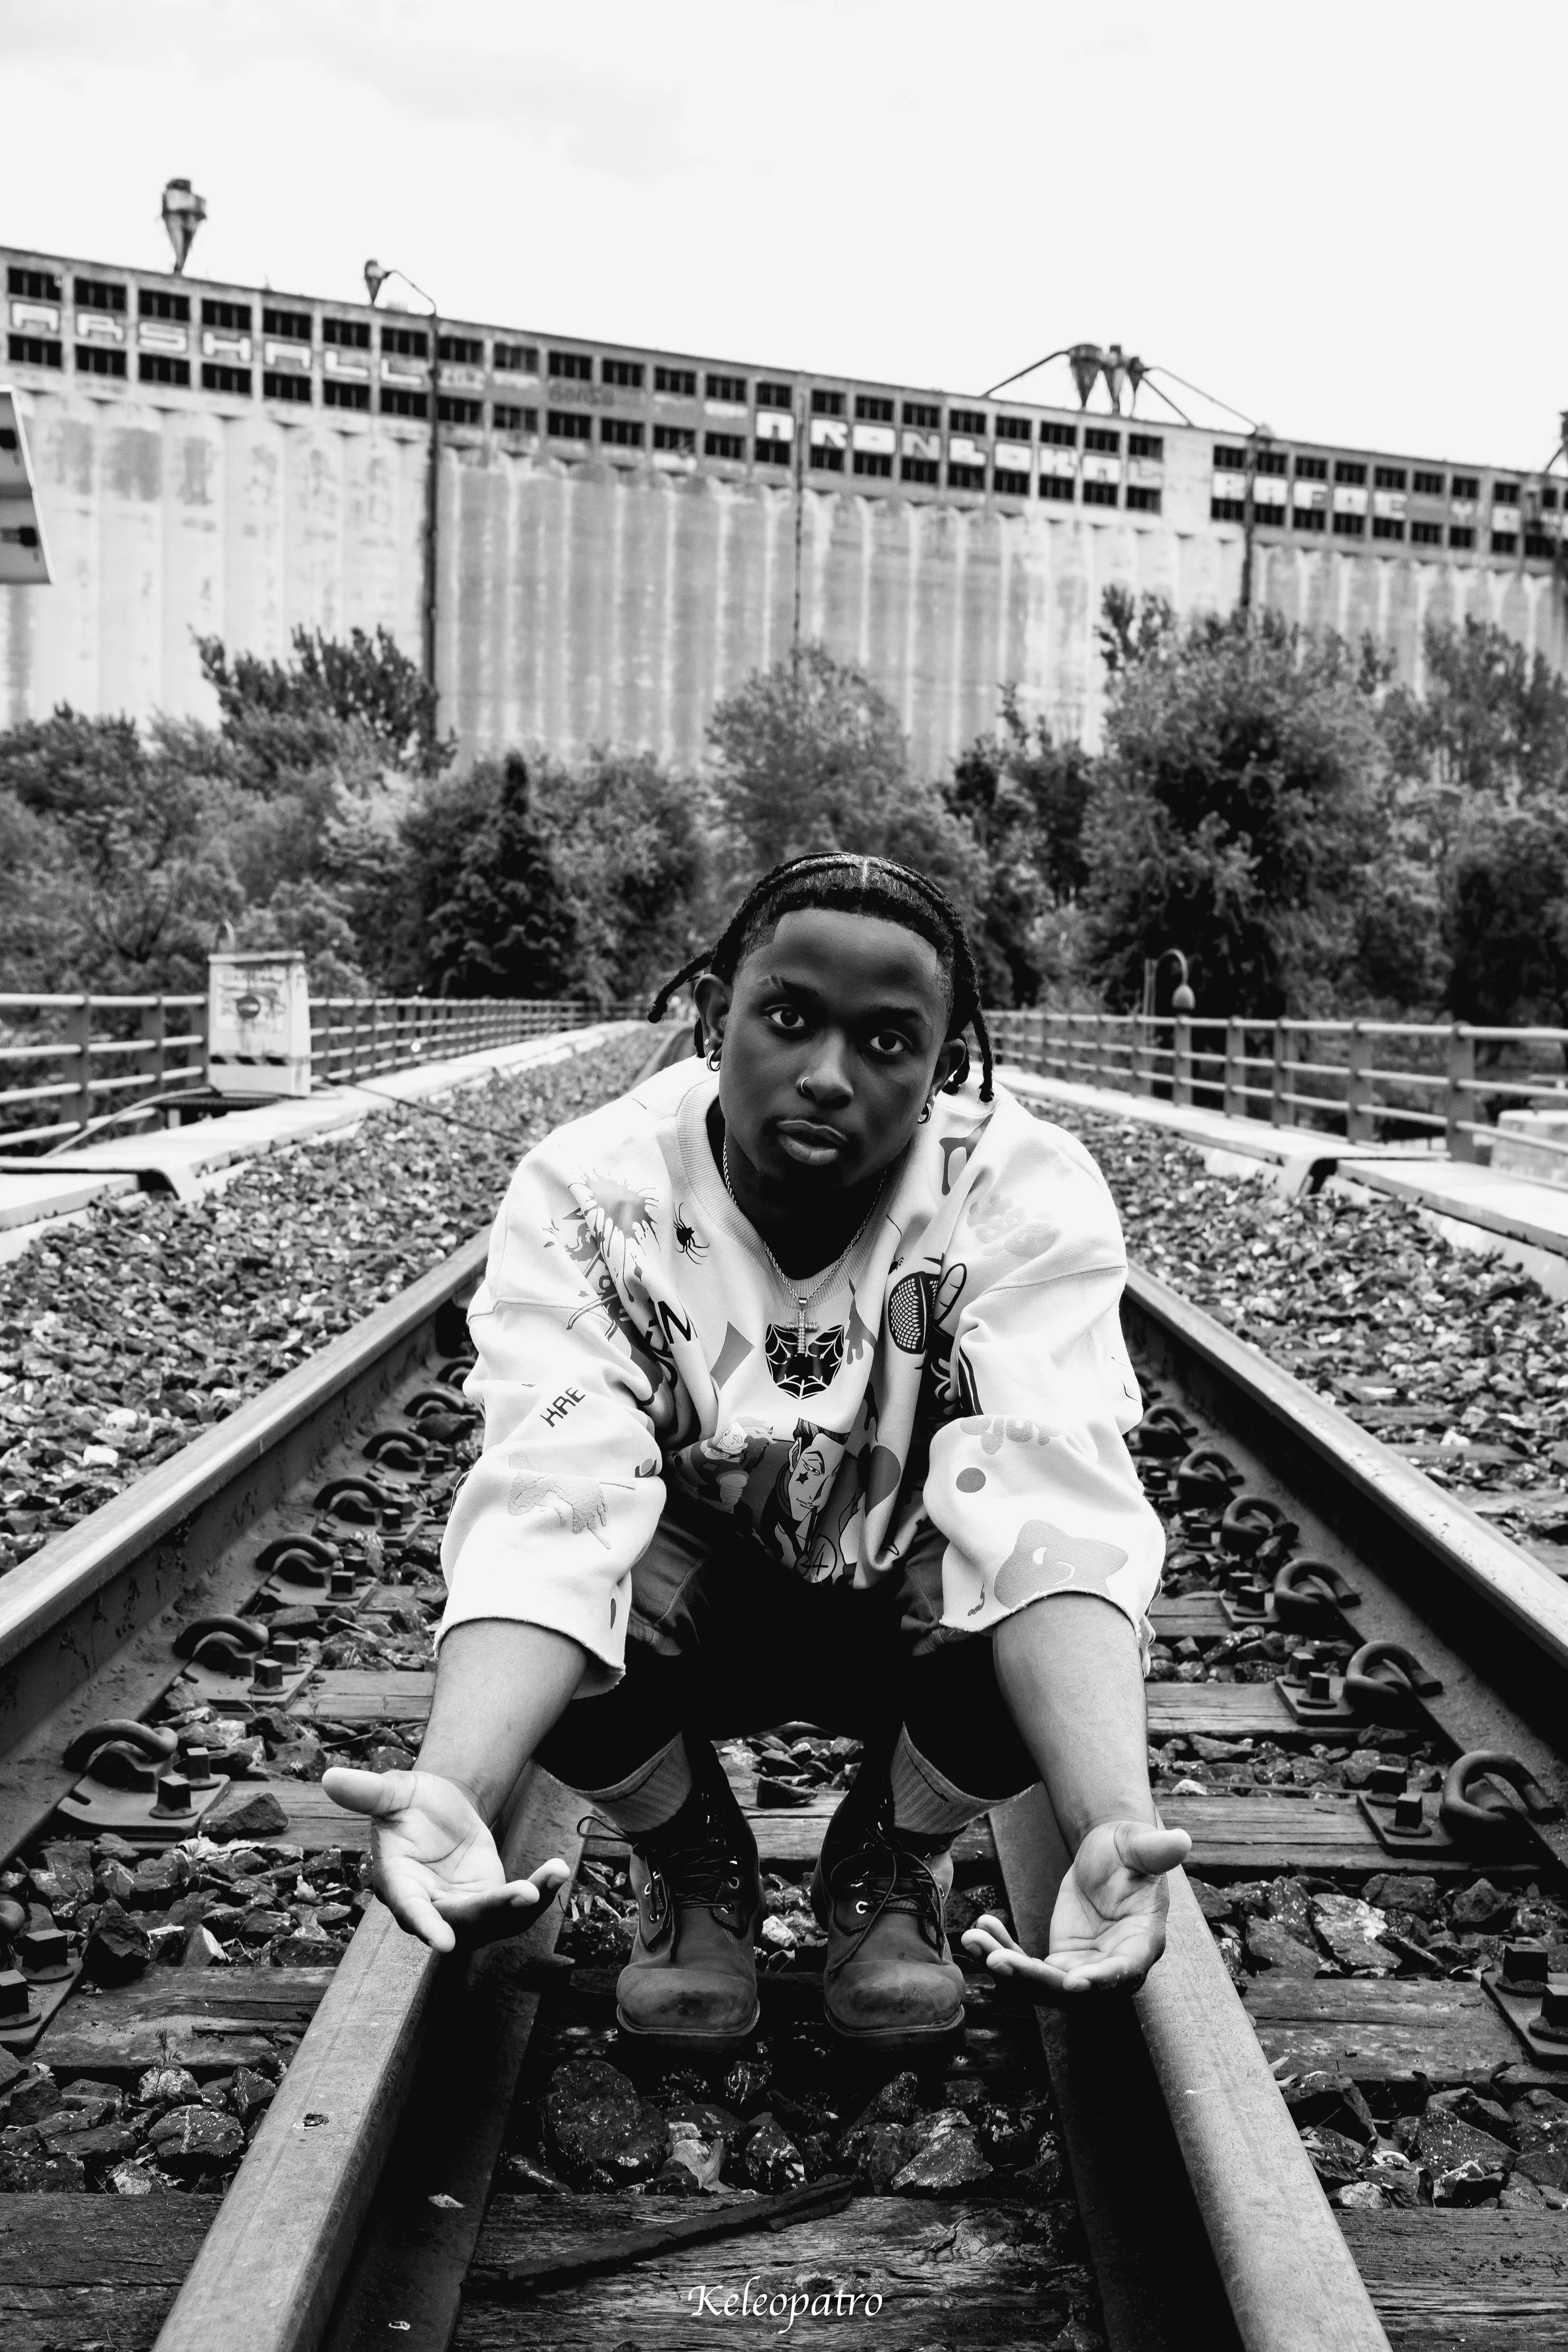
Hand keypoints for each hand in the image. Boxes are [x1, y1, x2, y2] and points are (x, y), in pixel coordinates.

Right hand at [323, 1766, 572, 1954]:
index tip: (445, 1943)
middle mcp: (431, 1908)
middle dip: (493, 1911)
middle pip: (463, 1921)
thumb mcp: (392, 1792)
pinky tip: (559, 1870)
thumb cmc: (409, 1802)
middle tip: (523, 1894)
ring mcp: (463, 1910)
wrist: (441, 1807)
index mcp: (400, 1885)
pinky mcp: (490, 1903)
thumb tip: (329, 1777)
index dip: (427, 1926)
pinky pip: (517, 1907)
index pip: (412, 1911)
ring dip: (526, 1905)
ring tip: (552, 1877)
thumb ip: (367, 1792)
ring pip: (496, 1921)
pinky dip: (540, 1891)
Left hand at [961, 1818, 1190, 1995]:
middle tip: (999, 1960)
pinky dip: (1001, 1951)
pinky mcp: (1059, 1961)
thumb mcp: (1141, 1846)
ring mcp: (1084, 1968)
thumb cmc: (1130, 1850)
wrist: (1107, 1856)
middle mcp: (1113, 1967)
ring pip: (1043, 1984)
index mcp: (1141, 1943)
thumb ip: (1158, 1850)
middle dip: (1034, 1979)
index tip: (1074, 1981)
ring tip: (975, 1939)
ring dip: (1007, 1967)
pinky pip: (1027, 1966)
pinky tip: (980, 1927)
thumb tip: (1184, 1840)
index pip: (1124, 1970)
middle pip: (1074, 1989)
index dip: (1102, 1980)